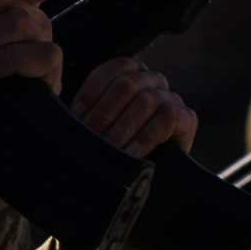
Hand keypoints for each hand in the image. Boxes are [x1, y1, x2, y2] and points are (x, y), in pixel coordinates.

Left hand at [69, 56, 197, 158]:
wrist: (146, 180)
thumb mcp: (97, 126)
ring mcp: (171, 97)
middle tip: (90, 138)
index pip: (111, 69)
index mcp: (129, 73)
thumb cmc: (115, 148)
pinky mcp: (186, 118)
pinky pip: (166, 118)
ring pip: (146, 100)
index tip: (75, 116)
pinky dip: (145, 137)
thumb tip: (63, 111)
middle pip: (126, 84)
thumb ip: (86, 112)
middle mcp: (152, 79)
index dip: (91, 92)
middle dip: (104, 113)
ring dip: (122, 128)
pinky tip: (131, 153)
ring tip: (108, 148)